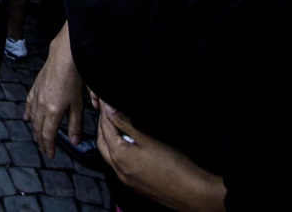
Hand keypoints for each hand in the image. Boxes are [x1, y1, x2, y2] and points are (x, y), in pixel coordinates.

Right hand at [25, 26, 83, 157]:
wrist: (64, 57)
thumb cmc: (73, 78)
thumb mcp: (78, 104)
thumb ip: (75, 124)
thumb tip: (75, 141)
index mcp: (53, 112)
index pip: (48, 135)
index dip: (49, 146)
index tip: (50, 155)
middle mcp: (42, 106)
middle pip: (39, 128)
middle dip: (41, 141)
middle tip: (44, 150)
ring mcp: (37, 96)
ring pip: (33, 118)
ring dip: (35, 130)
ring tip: (37, 138)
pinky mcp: (35, 88)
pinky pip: (29, 104)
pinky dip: (28, 113)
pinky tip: (27, 118)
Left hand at [96, 100, 225, 211]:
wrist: (190, 191)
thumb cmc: (172, 164)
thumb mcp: (147, 138)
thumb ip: (125, 123)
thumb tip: (109, 110)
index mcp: (118, 155)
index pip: (105, 128)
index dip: (104, 112)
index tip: (104, 101)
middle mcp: (118, 169)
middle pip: (102, 143)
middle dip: (102, 126)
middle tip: (106, 112)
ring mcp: (127, 179)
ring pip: (110, 156)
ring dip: (109, 140)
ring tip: (116, 126)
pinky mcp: (136, 185)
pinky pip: (120, 166)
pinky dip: (118, 153)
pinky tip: (128, 147)